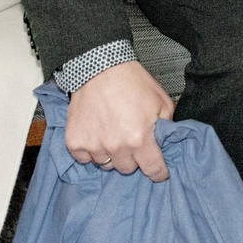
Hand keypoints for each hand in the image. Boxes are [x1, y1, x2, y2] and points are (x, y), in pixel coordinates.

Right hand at [65, 60, 173, 178]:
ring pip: (106, 165)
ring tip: (113, 134)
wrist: (101, 69)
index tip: (159, 173)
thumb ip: (167, 127)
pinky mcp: (75, 142)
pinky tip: (97, 135)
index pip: (153, 169)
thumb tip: (166, 143)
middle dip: (134, 158)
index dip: (159, 172)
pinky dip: (91, 150)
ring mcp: (93, 145)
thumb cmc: (132, 82)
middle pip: (128, 169)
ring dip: (112, 154)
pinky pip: (85, 159)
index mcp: (139, 138)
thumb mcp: (162, 102)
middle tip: (133, 141)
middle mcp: (116, 146)